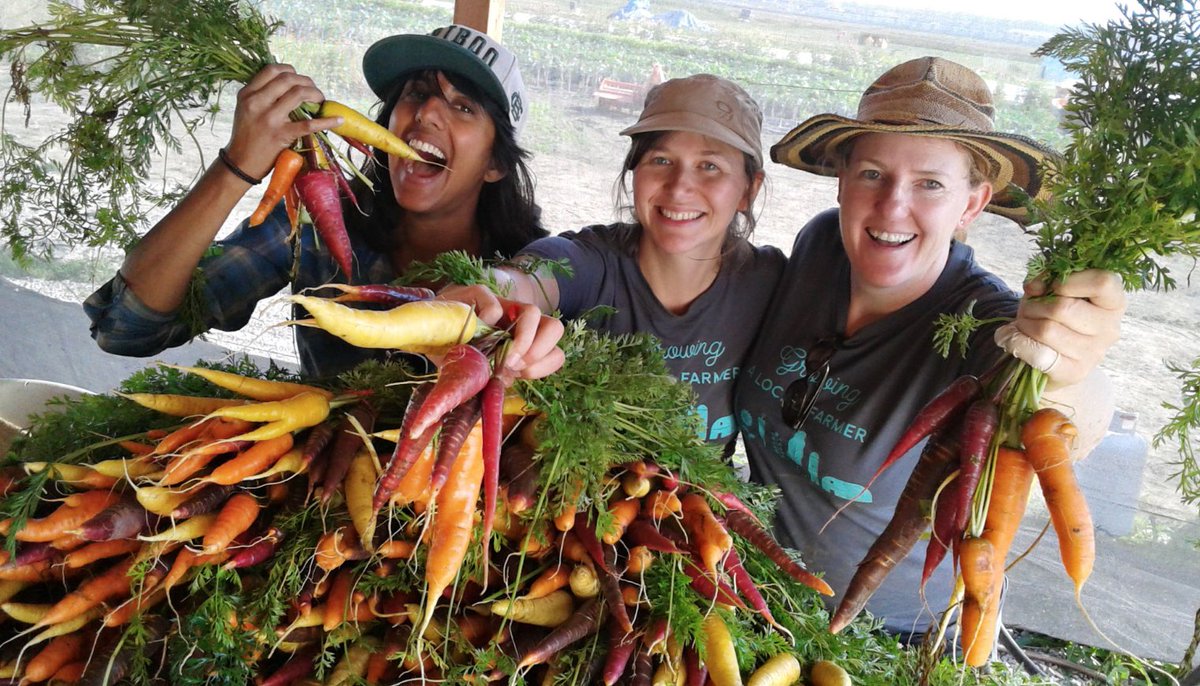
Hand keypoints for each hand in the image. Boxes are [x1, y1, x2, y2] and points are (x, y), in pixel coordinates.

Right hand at [224, 64, 341, 180]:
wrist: (240, 163)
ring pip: (298, 93)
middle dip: (307, 82)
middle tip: (314, 91)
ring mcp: (269, 118)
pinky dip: (326, 121)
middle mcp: (257, 102)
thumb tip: (288, 83)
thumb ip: (261, 94)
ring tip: (321, 101)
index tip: (299, 79)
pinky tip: (337, 120)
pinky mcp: (281, 135)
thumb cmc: (246, 136)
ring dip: (316, 94)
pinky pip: (309, 124)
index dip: (290, 70)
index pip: (271, 70)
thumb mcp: (246, 109)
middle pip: (288, 79)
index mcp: (247, 93)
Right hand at [438, 284, 565, 379]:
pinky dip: (485, 322)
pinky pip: (495, 306)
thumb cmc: (457, 351)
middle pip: (555, 328)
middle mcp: (518, 322)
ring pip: (534, 312)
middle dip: (539, 350)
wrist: (426, 329)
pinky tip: (470, 333)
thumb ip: (497, 377)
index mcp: (524, 343)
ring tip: (500, 353)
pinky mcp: (480, 293)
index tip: (520, 373)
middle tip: (514, 363)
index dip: (543, 365)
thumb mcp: (480, 371)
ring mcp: (502, 305)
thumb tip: (509, 378)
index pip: (555, 353)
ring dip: (522, 338)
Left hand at [995, 269, 1124, 386]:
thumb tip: (1034, 287)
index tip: (1051, 285)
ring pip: (1047, 330)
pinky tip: (1015, 340)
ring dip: (1024, 323)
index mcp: (1113, 302)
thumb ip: (1046, 280)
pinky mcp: (1074, 372)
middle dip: (1035, 305)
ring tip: (1023, 324)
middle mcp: (1109, 329)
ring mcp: (1094, 353)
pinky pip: (1037, 353)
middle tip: (1028, 309)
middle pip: (1063, 307)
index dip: (1068, 280)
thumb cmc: (1056, 316)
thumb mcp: (1052, 290)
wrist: (1053, 358)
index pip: (1102, 282)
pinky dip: (1018, 343)